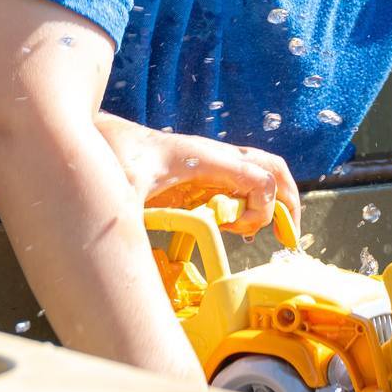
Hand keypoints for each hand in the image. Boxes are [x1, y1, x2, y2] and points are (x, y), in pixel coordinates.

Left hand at [96, 118, 299, 236]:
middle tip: (288, 234)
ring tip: (267, 232)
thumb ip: (127, 219)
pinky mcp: (205, 172)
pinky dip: (254, 202)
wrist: (102, 135)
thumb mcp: (120, 191)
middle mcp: (219, 157)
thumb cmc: (114, 157)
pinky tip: (236, 225)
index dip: (261, 210)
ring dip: (274, 200)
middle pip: (275, 170)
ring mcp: (215, 163)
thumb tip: (131, 256)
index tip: (233, 231)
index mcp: (207, 158)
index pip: (261, 179)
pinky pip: (244, 182)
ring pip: (264, 173)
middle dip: (288, 202)